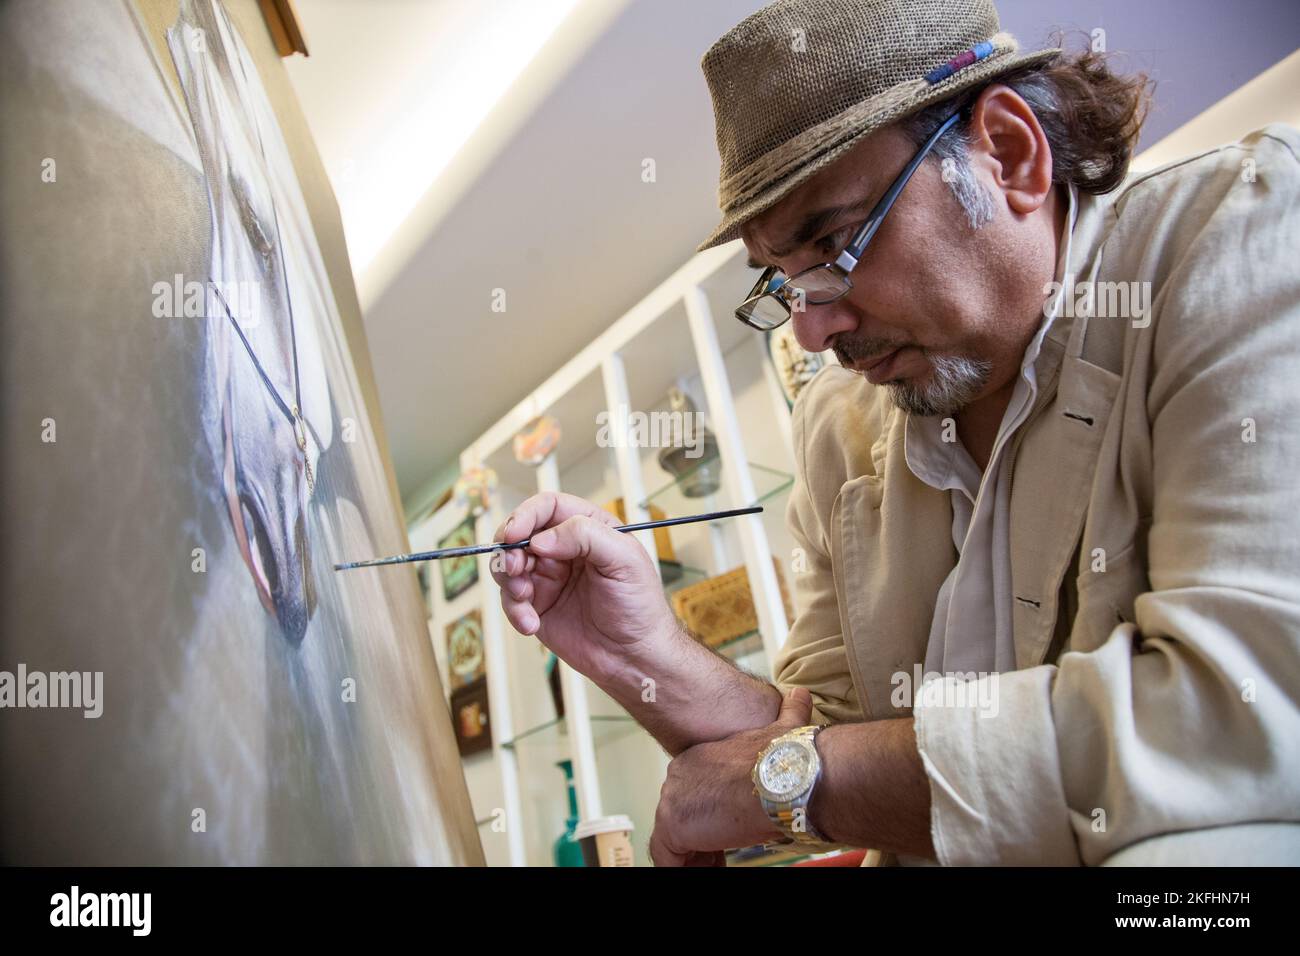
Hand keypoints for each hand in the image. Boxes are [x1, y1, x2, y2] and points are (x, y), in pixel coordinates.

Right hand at [490, 492, 680, 681]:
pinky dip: (513, 610)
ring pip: (508, 565)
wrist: (634, 657)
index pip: (548, 507)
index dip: (526, 515)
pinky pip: (510, 599)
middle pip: (520, 533)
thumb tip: (541, 538)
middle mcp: (564, 550)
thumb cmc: (640, 606)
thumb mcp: (624, 560)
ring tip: (525, 596)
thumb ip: (586, 536)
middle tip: (515, 568)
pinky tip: (531, 623)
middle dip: (509, 549)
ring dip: (508, 579)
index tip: (514, 533)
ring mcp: (548, 578)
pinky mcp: (537, 606)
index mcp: (588, 529)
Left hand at [649, 686, 815, 865]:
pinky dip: (686, 868)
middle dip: (703, 836)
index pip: (696, 793)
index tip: (730, 828)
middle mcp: (680, 773)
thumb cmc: (787, 758)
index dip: (712, 815)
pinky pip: (669, 860)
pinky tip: (714, 867)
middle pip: (683, 815)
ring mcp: (672, 798)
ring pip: (674, 839)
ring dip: (698, 855)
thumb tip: (802, 694)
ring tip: (720, 863)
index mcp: (702, 755)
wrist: (786, 775)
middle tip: (724, 853)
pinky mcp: (672, 824)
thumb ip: (789, 713)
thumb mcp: (785, 729)